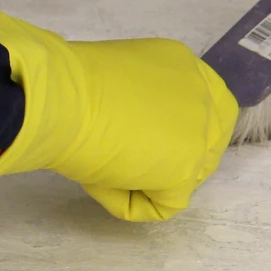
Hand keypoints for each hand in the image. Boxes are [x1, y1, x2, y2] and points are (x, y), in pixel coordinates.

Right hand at [0, 8, 236, 220]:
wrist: (59, 99)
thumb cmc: (70, 85)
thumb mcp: (120, 82)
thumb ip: (144, 99)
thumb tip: (140, 130)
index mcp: (183, 65)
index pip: (211, 106)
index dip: (185, 131)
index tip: (153, 142)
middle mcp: (201, 95)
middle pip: (208, 145)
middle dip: (174, 160)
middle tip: (129, 162)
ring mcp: (198, 135)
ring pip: (186, 178)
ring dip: (149, 180)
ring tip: (104, 165)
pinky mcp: (183, 171)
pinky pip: (163, 205)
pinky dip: (130, 203)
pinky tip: (101, 181)